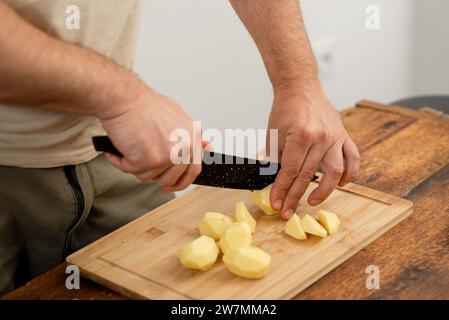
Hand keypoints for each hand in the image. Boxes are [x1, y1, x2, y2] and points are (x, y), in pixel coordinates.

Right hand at [98, 84, 201, 191]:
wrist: (124, 98)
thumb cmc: (144, 105)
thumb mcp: (177, 115)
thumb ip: (190, 134)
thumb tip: (204, 145)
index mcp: (193, 136)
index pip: (194, 169)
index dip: (182, 181)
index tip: (172, 185)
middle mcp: (184, 146)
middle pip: (170, 177)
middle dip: (154, 175)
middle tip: (143, 166)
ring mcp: (167, 155)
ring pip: (149, 176)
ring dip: (136, 166)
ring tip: (130, 148)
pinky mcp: (147, 160)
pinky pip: (131, 171)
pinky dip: (121, 162)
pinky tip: (119, 150)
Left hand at [267, 86, 359, 219]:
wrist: (301, 88)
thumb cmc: (285, 109)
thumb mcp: (273, 134)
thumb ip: (276, 158)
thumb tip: (277, 182)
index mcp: (301, 136)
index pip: (291, 171)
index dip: (282, 190)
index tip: (276, 203)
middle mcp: (321, 137)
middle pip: (309, 175)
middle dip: (295, 196)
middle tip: (287, 211)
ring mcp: (336, 136)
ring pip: (335, 171)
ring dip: (325, 191)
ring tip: (312, 201)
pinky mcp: (344, 135)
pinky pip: (352, 158)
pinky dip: (349, 174)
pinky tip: (340, 184)